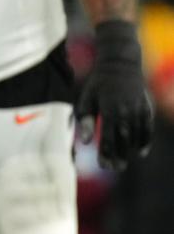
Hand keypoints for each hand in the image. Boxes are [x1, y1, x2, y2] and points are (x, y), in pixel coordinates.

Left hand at [76, 20, 152, 169]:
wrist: (120, 64)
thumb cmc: (98, 84)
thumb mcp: (86, 99)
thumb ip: (86, 120)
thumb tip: (86, 142)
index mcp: (109, 109)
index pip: (108, 138)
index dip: (106, 153)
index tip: (103, 165)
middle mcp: (126, 111)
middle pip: (123, 140)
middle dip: (119, 156)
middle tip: (114, 168)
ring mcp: (138, 109)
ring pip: (136, 136)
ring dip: (131, 151)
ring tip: (123, 163)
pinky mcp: (146, 107)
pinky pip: (147, 128)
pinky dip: (145, 140)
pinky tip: (141, 152)